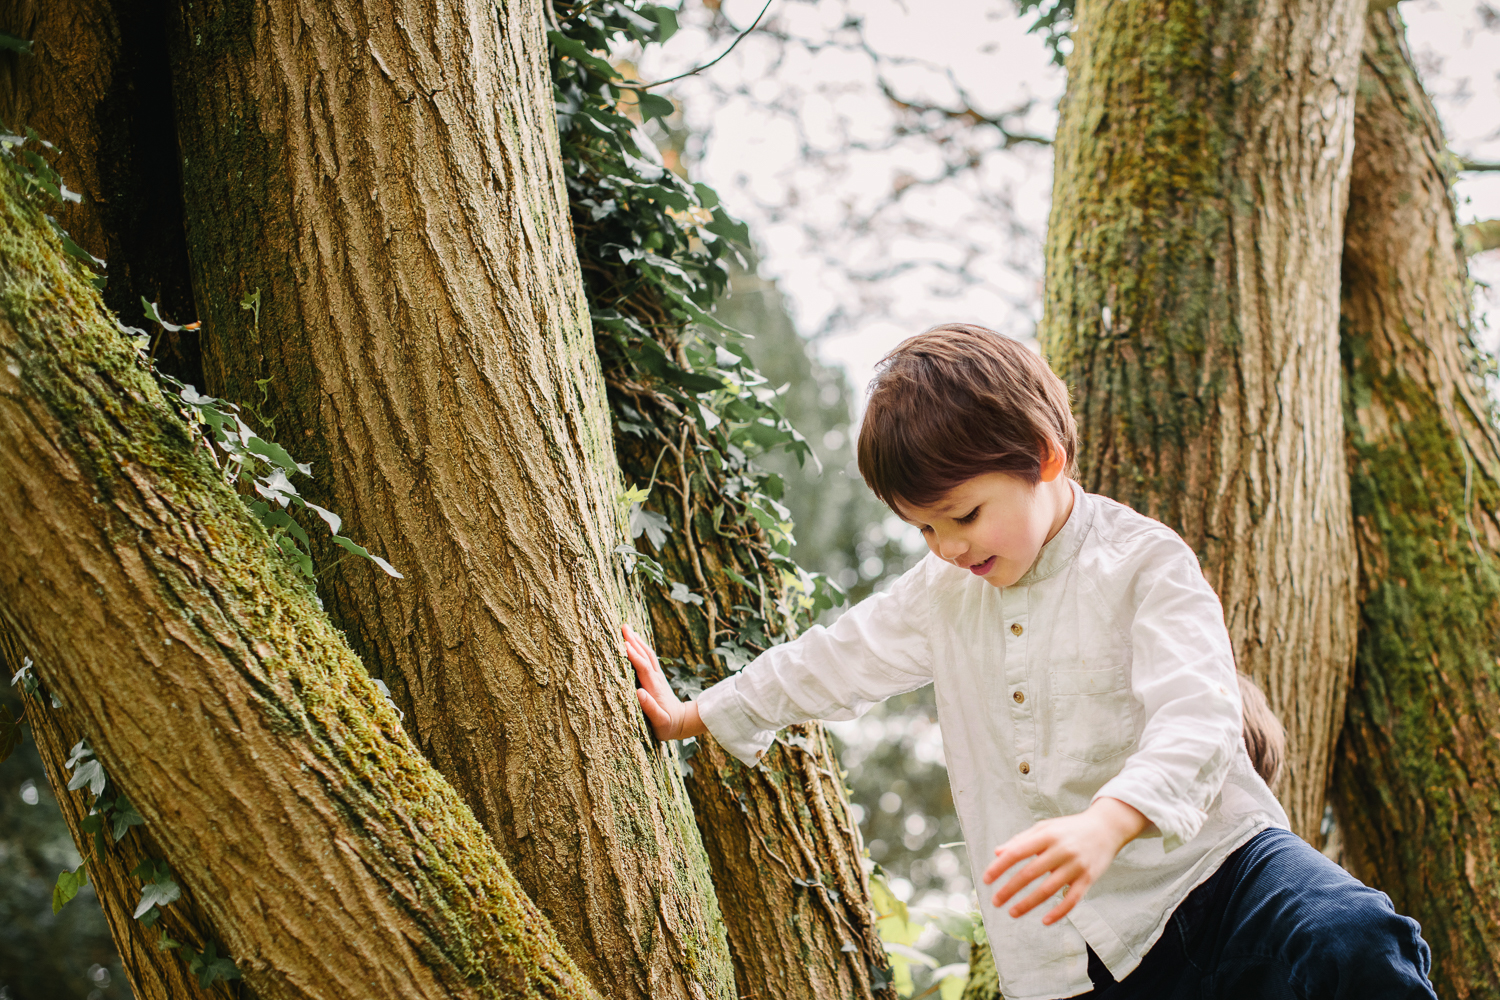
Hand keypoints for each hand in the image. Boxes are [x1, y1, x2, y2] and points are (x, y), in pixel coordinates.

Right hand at [623, 624, 705, 740]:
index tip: (624, 645)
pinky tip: (635, 643)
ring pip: (648, 655)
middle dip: (635, 641)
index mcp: (654, 688)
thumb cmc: (668, 726)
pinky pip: (648, 659)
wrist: (682, 722)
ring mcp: (657, 677)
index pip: (643, 668)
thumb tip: (639, 693)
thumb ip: (651, 708)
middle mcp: (656, 679)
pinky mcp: (656, 678)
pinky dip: (640, 648)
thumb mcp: (660, 722)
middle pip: (646, 656)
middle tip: (623, 627)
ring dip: (638, 641)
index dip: (634, 656)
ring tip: (627, 629)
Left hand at [981, 797, 1148, 925]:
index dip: (1000, 867)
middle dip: (1010, 889)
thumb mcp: (1045, 827)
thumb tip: (998, 852)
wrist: (1107, 827)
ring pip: (1048, 889)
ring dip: (1028, 903)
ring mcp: (1076, 865)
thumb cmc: (1069, 828)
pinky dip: (1059, 912)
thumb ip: (1021, 839)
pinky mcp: (1088, 878)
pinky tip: (1045, 921)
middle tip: (995, 902)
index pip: (1017, 852)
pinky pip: (1072, 899)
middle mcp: (1061, 850)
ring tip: (1012, 912)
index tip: (986, 879)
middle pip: (1030, 873)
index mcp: (1047, 835)